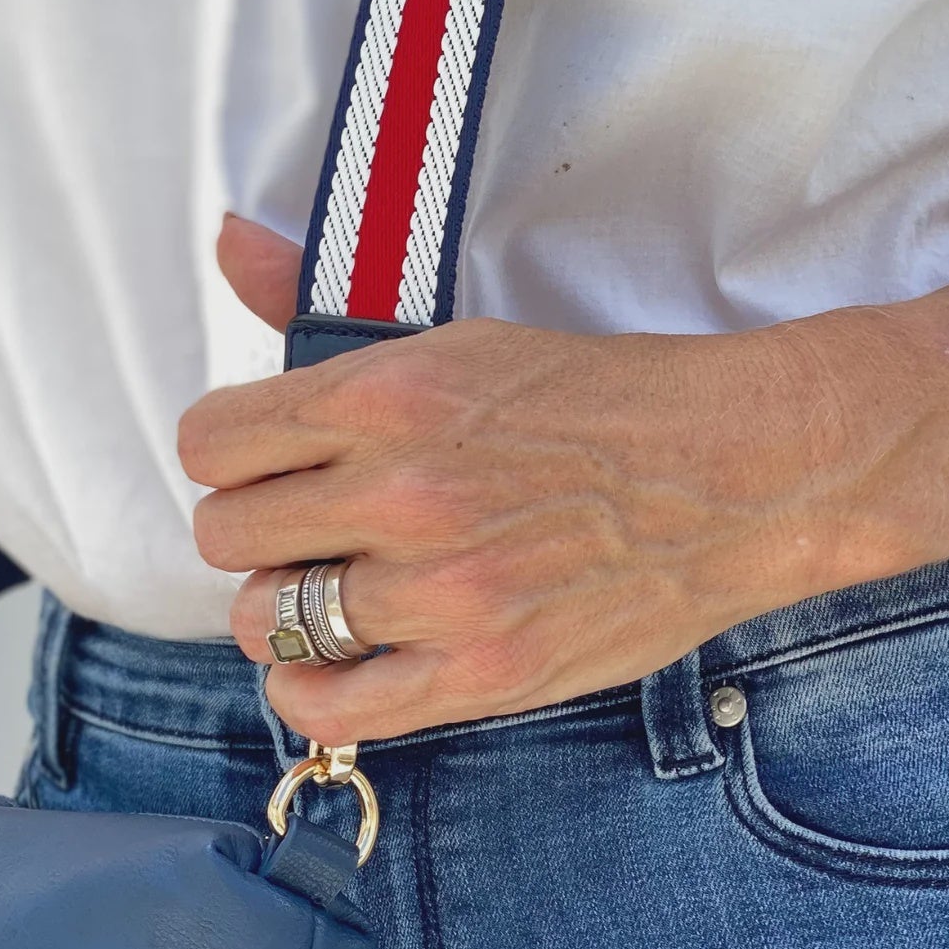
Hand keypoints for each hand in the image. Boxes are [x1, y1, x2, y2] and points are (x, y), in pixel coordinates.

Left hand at [177, 217, 948, 744]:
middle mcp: (400, 494)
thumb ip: (324, 304)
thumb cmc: (600, 396)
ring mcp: (442, 592)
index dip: (227, 454)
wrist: (736, 469)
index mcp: (386, 396)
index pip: (212, 442)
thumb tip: (226, 241)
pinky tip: (338, 658)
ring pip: (267, 620)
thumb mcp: (459, 337)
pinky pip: (330, 707)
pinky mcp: (484, 672)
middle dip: (253, 529)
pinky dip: (312, 688)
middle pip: (227, 535)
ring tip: (332, 588)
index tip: (261, 463)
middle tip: (302, 526)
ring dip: (286, 605)